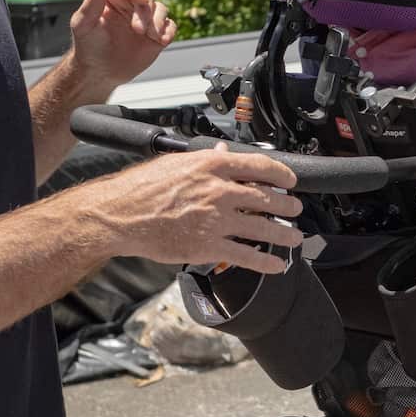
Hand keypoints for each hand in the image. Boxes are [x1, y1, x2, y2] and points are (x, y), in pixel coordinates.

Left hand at [69, 0, 176, 91]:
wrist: (101, 72)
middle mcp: (130, 2)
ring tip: (150, 36)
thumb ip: (90, 5)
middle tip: (138, 29)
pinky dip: (168, 31)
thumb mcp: (83, 26)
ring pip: (160, 8)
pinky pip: (169, 26)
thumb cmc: (88, 46)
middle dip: (145, 11)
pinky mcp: (156, 32)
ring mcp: (145, 17)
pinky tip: (162, 41)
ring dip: (157, 21)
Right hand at [95, 143, 302, 273]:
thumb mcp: (176, 163)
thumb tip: (223, 153)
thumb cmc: (141, 188)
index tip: (289, 180)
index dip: (281, 174)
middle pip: (266, 198)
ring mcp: (216, 220)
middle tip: (295, 208)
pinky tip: (276, 264)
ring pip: (263, 228)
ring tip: (294, 236)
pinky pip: (246, 255)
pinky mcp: (208, 246)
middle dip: (287, 205)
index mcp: (212, 166)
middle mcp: (219, 191)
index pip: (259, 166)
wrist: (120, 215)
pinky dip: (265, 262)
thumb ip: (205, 160)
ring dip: (284, 234)